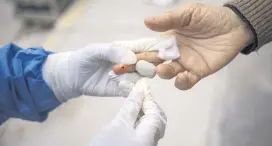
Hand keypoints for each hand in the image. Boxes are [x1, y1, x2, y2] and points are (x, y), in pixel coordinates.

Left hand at [42, 38, 174, 101]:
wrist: (73, 77)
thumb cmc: (85, 58)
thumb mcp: (96, 50)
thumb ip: (114, 51)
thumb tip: (133, 58)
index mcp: (128, 49)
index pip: (147, 46)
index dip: (157, 48)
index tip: (163, 52)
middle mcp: (132, 62)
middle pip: (151, 62)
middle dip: (151, 62)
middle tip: (141, 64)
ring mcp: (129, 76)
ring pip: (145, 76)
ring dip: (143, 74)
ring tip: (133, 73)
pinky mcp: (123, 90)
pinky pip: (134, 90)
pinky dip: (133, 88)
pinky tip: (125, 85)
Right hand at [90, 80, 166, 145]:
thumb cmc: (109, 144)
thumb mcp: (119, 124)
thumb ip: (131, 106)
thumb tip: (141, 89)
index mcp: (151, 135)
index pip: (156, 112)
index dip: (149, 97)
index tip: (141, 84)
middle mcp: (152, 141)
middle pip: (157, 119)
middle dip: (149, 104)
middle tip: (138, 92)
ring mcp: (145, 145)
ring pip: (150, 125)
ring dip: (144, 111)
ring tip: (134, 100)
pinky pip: (144, 131)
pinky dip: (139, 120)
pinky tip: (131, 114)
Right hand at [144, 3, 253, 89]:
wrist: (234, 26)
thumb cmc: (209, 18)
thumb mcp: (188, 14)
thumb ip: (168, 20)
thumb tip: (146, 22)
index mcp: (168, 39)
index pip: (148, 47)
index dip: (136, 52)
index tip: (123, 57)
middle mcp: (173, 53)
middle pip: (153, 62)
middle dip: (142, 66)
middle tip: (135, 67)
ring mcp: (185, 64)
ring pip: (168, 73)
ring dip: (163, 73)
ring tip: (162, 69)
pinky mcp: (198, 72)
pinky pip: (186, 81)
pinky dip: (181, 82)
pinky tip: (182, 76)